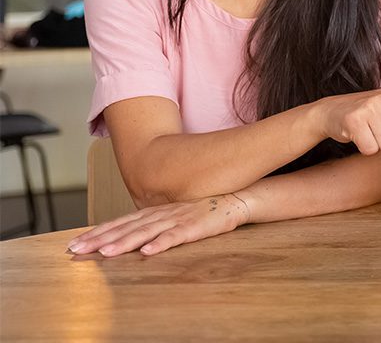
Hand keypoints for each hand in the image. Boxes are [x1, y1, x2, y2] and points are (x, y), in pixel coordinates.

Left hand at [66, 193, 250, 256]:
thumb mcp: (172, 215)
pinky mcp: (195, 227)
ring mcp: (177, 219)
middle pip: (125, 227)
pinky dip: (161, 243)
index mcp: (153, 213)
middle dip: (100, 239)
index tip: (75, 243)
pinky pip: (176, 236)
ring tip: (105, 253)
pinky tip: (148, 252)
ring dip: (124, 242)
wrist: (234, 199)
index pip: (119, 222)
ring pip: (145, 232)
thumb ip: (151, 224)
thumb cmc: (201, 211)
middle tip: (77, 250)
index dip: (97, 232)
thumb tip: (128, 236)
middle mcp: (160, 214)